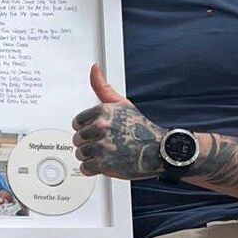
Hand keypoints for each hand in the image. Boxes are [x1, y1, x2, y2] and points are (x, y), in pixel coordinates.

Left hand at [72, 63, 164, 179]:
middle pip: (77, 139)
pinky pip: (85, 168)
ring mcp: (102, 146)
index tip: (97, 132)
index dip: (86, 129)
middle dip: (89, 144)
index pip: (77, 123)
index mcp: (101, 111)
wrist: (159, 151)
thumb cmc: (141, 128)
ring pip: (80, 154)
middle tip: (106, 145)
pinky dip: (92, 169)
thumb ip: (102, 87)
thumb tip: (94, 68)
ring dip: (91, 157)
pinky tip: (105, 164)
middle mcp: (100, 127)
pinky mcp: (104, 164)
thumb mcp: (122, 103)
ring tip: (107, 154)